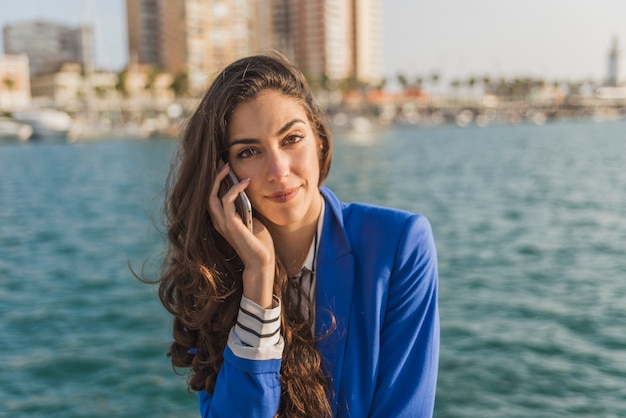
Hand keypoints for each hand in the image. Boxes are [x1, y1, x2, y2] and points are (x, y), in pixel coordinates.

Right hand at [209, 163, 275, 307]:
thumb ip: (245, 207)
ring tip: (228, 167)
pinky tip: (244, 182)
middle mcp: (218, 221)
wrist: (262, 261)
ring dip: (219, 179)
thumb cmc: (259, 242)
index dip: (214, 181)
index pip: (211, 197)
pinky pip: (226, 202)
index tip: (222, 166)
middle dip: (213, 176)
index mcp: (222, 220)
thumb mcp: (251, 219)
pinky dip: (234, 189)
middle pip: (206, 194)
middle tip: (221, 162)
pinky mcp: (230, 225)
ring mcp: (222, 223)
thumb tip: (245, 190)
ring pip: (211, 196)